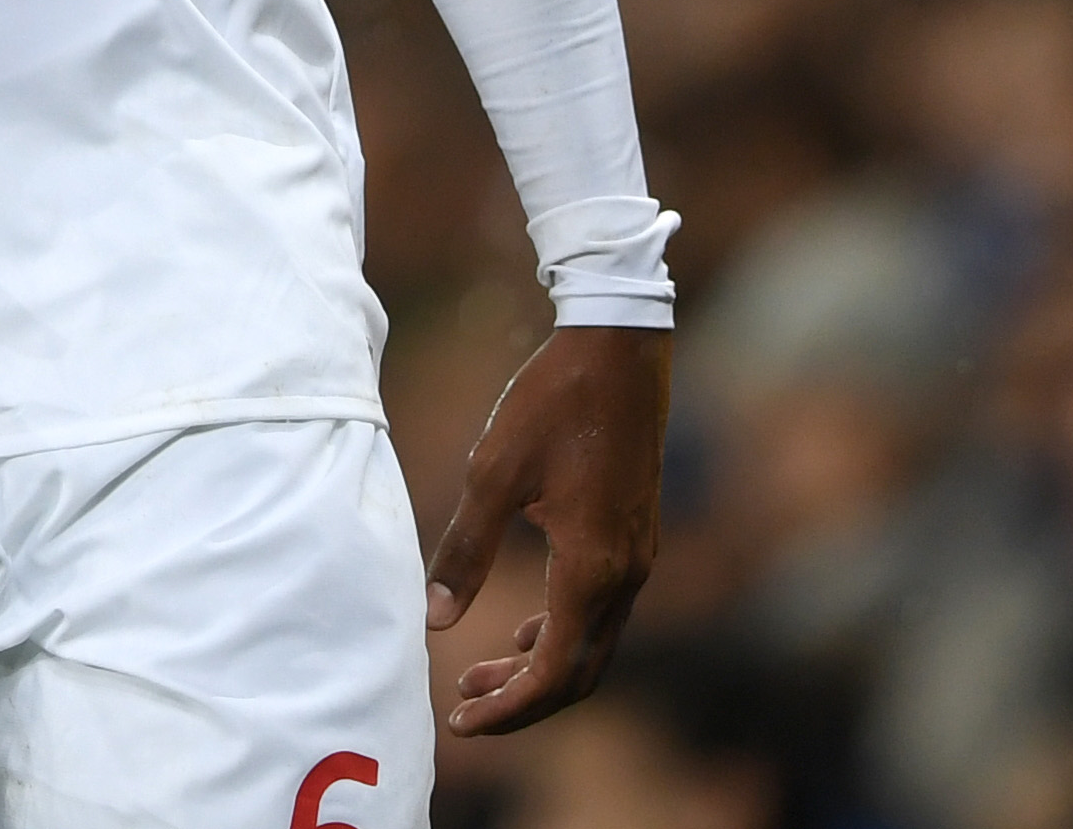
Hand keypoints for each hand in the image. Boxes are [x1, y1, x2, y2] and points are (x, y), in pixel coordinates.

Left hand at [426, 325, 669, 735]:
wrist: (620, 350)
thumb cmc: (553, 402)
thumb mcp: (493, 472)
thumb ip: (464, 549)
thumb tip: (434, 618)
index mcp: (592, 567)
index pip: (553, 671)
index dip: (508, 707)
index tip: (460, 721)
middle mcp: (626, 574)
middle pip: (579, 672)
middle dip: (521, 700)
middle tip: (462, 708)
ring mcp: (638, 557)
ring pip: (593, 644)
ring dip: (539, 667)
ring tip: (479, 674)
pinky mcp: (636, 537)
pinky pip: (602, 611)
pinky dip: (561, 632)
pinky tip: (522, 627)